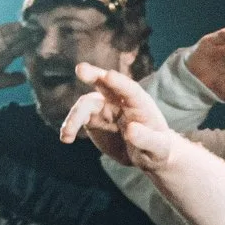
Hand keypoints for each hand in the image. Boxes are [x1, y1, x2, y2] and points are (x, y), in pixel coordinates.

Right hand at [58, 62, 183, 168]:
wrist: (146, 155)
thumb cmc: (157, 149)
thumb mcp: (158, 148)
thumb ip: (147, 139)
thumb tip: (131, 129)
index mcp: (140, 102)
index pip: (130, 89)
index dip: (119, 82)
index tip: (108, 75)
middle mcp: (120, 100)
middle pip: (105, 83)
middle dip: (93, 75)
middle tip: (80, 69)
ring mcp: (104, 109)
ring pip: (86, 104)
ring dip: (75, 116)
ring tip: (67, 134)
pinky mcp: (93, 120)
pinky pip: (78, 119)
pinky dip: (70, 126)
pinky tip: (65, 137)